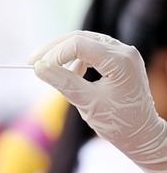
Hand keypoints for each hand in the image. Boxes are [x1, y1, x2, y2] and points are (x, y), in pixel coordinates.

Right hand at [28, 30, 166, 172]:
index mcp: (120, 61)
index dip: (54, 54)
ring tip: (45, 68)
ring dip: (62, 52)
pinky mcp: (117, 59)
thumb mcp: (87, 103)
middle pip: (80, 38)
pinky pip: (90, 50)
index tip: (36, 68)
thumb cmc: (118, 123)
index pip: (79, 44)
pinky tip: (68, 74)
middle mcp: (123, 51)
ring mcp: (122, 54)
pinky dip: (74, 59)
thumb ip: (63, 82)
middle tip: (31, 62)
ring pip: (83, 41)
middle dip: (53, 49)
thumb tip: (39, 67)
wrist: (141, 134)